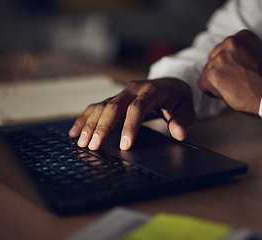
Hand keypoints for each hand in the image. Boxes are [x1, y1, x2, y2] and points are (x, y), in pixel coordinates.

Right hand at [69, 78, 194, 149]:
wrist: (170, 83)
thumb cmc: (177, 98)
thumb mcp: (186, 108)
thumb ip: (182, 121)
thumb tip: (179, 134)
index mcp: (152, 91)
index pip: (137, 108)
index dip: (130, 126)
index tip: (125, 145)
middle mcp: (133, 90)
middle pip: (113, 107)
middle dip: (102, 127)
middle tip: (94, 145)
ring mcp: (121, 93)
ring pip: (101, 106)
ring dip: (90, 124)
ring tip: (80, 142)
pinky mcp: (114, 98)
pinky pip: (96, 106)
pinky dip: (84, 118)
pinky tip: (75, 131)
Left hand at [198, 29, 261, 115]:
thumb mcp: (260, 55)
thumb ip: (244, 52)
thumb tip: (230, 60)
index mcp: (243, 36)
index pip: (225, 49)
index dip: (230, 64)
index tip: (242, 73)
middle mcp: (230, 42)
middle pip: (214, 58)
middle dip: (222, 71)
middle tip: (237, 83)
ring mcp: (220, 57)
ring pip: (208, 71)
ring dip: (217, 82)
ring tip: (235, 89)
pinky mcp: (213, 73)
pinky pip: (202, 83)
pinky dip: (210, 91)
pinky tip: (225, 94)